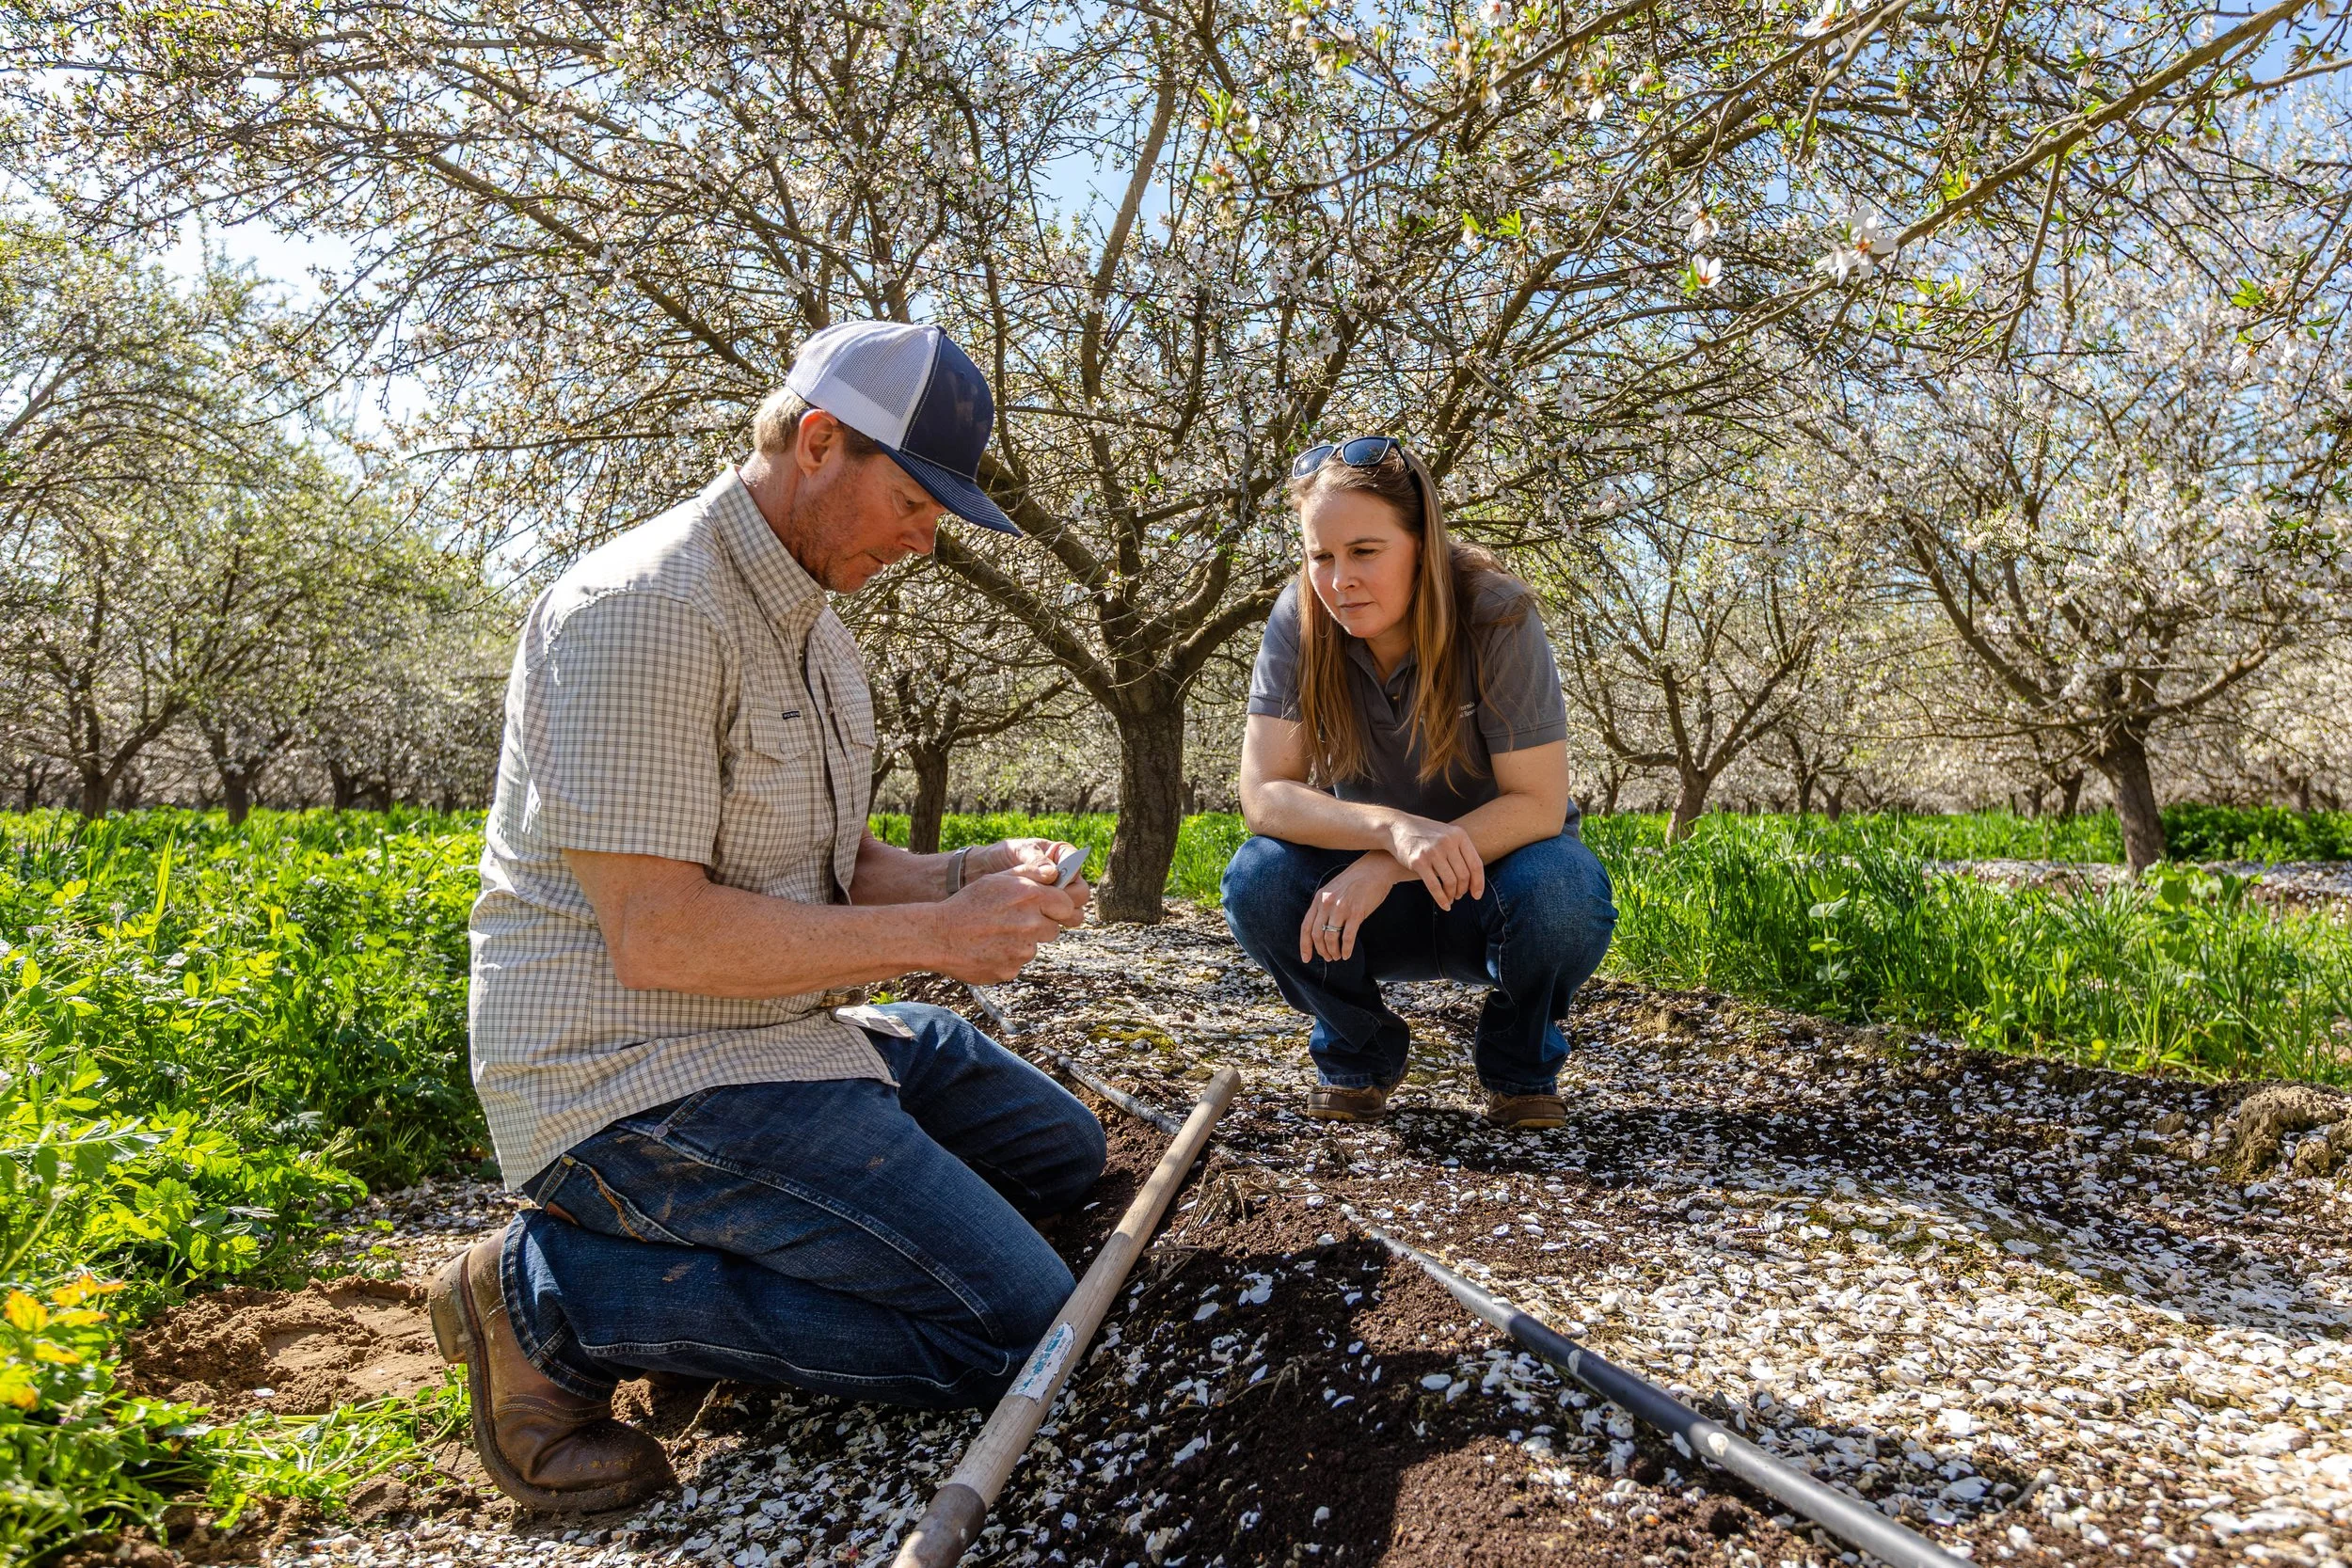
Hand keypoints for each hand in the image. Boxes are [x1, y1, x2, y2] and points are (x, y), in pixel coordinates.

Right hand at [930, 867, 1086, 982]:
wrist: (938, 936)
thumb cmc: (968, 903)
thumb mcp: (997, 879)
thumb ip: (1030, 874)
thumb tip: (1056, 872)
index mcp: (1031, 897)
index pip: (1068, 905)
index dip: (1058, 907)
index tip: (1049, 908)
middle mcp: (1031, 924)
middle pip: (1053, 929)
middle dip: (1039, 925)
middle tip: (1013, 921)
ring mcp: (1021, 951)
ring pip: (1033, 947)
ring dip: (1021, 942)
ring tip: (995, 934)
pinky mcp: (1011, 971)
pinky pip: (1017, 964)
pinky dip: (1006, 958)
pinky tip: (987, 949)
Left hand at [975, 838, 1091, 915]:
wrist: (981, 873)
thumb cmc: (1001, 855)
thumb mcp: (1017, 851)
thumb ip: (1035, 860)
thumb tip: (1053, 874)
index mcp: (1062, 856)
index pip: (1077, 869)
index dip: (1067, 877)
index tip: (1050, 881)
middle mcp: (1066, 879)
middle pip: (1080, 895)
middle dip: (1065, 900)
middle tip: (1043, 902)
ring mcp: (1058, 899)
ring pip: (1073, 913)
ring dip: (1059, 916)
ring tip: (1036, 913)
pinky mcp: (1048, 914)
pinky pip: (1057, 924)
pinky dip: (1047, 925)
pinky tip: (1029, 920)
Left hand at [1299, 852, 1400, 963]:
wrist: (1374, 869)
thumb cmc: (1355, 881)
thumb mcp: (1332, 890)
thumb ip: (1324, 906)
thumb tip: (1320, 927)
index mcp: (1319, 899)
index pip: (1306, 927)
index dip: (1305, 945)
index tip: (1306, 958)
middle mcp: (1327, 904)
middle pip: (1317, 935)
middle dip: (1321, 951)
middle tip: (1328, 958)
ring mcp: (1341, 908)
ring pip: (1331, 938)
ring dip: (1333, 951)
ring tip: (1337, 956)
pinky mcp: (1356, 912)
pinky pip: (1347, 937)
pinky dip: (1346, 949)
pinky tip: (1347, 955)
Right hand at [1384, 814, 1483, 908]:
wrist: (1396, 827)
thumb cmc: (1424, 834)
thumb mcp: (1446, 834)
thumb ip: (1461, 849)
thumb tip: (1475, 876)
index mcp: (1459, 835)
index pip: (1475, 864)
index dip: (1478, 883)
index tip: (1477, 895)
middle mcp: (1448, 842)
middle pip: (1463, 875)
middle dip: (1463, 890)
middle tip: (1459, 896)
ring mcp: (1433, 851)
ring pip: (1450, 882)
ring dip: (1452, 894)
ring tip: (1451, 899)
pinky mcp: (1419, 861)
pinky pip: (1435, 886)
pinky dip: (1441, 899)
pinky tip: (1444, 905)